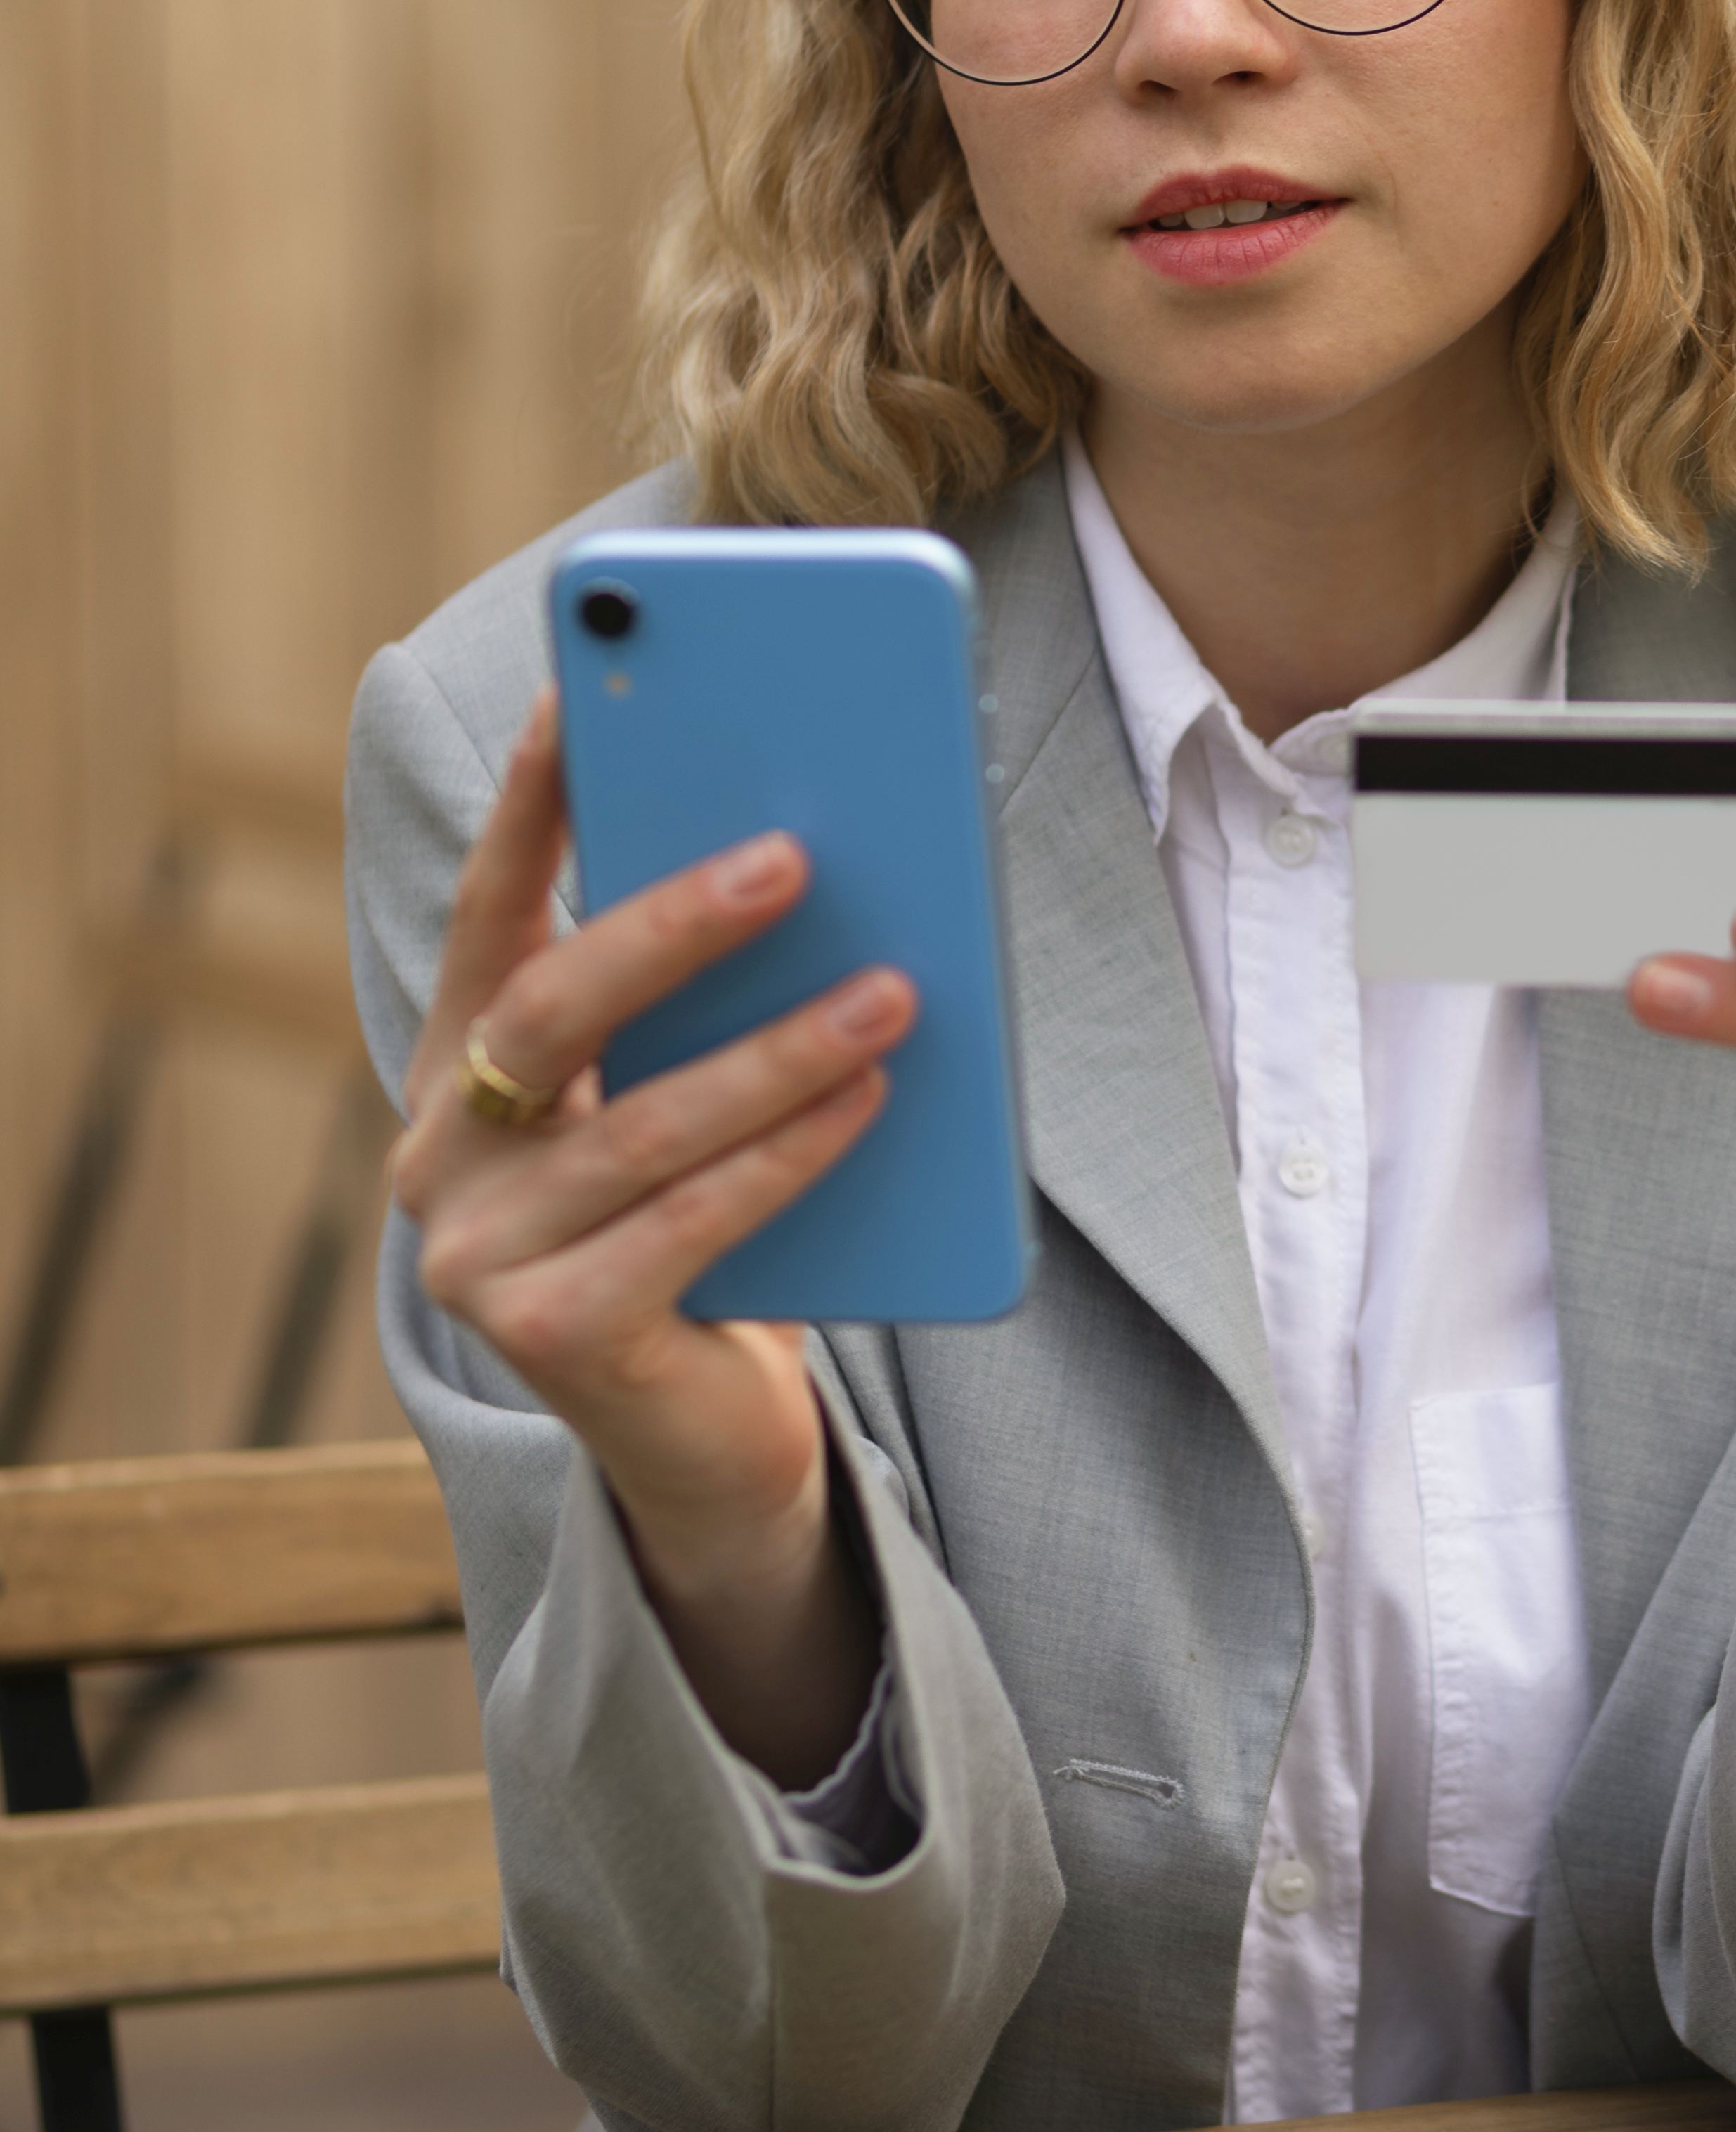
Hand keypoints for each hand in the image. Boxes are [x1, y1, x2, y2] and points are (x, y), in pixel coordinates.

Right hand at [390, 689, 909, 1778]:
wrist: (712, 1437)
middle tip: (792, 854)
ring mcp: (481, 1255)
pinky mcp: (551, 1339)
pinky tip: (869, 1100)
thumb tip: (816, 852)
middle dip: (673, 923)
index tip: (575, 694)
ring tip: (894, 990)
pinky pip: (689, 1226)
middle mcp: (446, 1152)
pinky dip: (789, 1156)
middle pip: (551, 1006)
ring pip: (642, 1124)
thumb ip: (710, 1005)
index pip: (490, 911)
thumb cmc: (713, 1224)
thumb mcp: (695, 1095)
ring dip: (778, 1049)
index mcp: (468, 1067)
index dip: (529, 804)